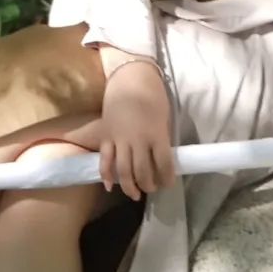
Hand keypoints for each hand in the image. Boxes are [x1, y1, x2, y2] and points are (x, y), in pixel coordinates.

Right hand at [99, 60, 174, 200]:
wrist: (129, 77)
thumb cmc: (152, 94)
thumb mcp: (163, 116)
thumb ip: (161, 138)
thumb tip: (161, 157)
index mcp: (156, 134)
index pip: (164, 165)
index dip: (166, 179)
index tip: (167, 184)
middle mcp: (137, 140)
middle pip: (142, 172)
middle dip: (148, 185)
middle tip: (151, 188)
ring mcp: (119, 139)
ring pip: (123, 171)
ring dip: (129, 186)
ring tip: (135, 194)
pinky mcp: (106, 135)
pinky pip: (105, 159)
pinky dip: (106, 175)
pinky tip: (110, 186)